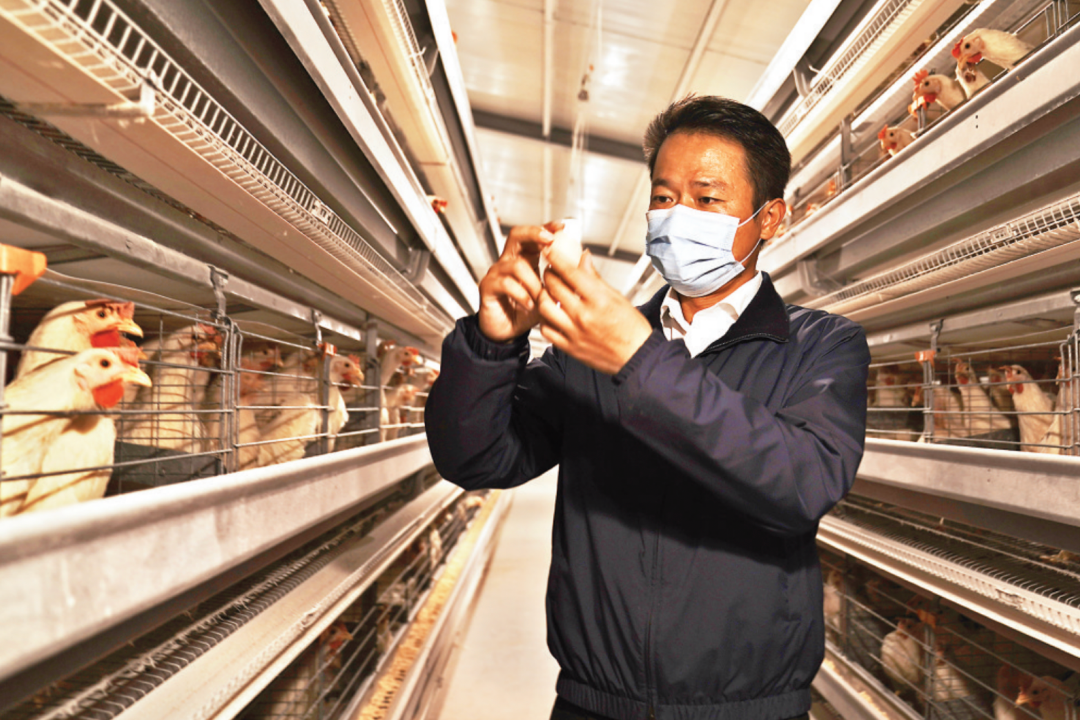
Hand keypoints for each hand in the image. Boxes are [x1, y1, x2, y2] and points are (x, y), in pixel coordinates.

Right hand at [477, 223, 559, 341]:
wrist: (508, 332)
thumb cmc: (527, 311)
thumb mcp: (550, 294)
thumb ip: (564, 278)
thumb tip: (584, 259)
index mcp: (524, 259)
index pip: (533, 236)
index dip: (546, 228)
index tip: (561, 228)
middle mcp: (508, 262)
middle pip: (517, 235)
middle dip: (534, 234)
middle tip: (550, 240)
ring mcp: (497, 273)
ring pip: (516, 264)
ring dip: (534, 281)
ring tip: (541, 297)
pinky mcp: (488, 287)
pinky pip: (506, 283)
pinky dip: (522, 295)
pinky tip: (530, 305)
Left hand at [537, 248, 653, 374]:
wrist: (636, 357)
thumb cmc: (632, 329)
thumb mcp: (617, 297)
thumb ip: (595, 277)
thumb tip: (584, 258)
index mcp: (599, 300)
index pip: (570, 272)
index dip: (556, 258)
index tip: (549, 251)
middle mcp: (584, 315)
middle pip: (554, 287)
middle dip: (548, 273)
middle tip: (549, 270)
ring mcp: (574, 332)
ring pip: (544, 307)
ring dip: (542, 295)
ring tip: (547, 291)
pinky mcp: (569, 347)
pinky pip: (546, 330)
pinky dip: (545, 319)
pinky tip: (551, 314)